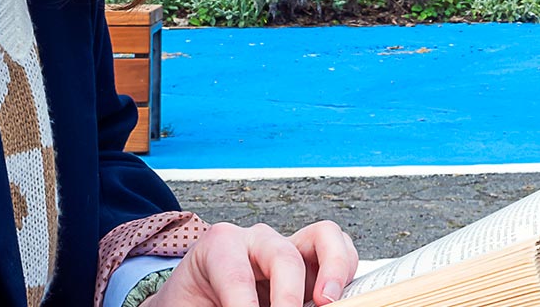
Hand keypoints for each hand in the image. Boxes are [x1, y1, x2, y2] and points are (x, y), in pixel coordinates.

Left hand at [148, 220, 357, 306]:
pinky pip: (341, 255)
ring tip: (327, 303)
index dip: (244, 306)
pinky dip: (346, 275)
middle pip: (283, 255)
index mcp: (219, 246)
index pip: (235, 275)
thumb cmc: (193, 302)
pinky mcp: (311, 265)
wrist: (196, 298)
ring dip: (334, 271)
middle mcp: (257, 240)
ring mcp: (288, 248)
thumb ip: (222, 305)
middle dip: (288, 294)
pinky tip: (335, 301)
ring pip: (326, 238)